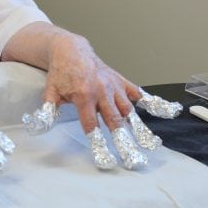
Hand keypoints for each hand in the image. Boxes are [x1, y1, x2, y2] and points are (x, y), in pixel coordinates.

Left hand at [21, 34, 180, 169]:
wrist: (71, 49)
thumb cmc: (61, 72)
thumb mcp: (50, 91)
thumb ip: (48, 110)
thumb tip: (41, 125)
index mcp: (83, 95)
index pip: (91, 124)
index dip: (97, 141)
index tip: (105, 158)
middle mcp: (101, 91)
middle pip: (114, 120)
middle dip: (123, 140)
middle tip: (132, 157)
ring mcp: (113, 86)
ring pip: (128, 109)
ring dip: (137, 127)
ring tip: (148, 145)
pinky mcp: (119, 81)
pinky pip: (137, 92)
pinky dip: (150, 102)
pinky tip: (166, 111)